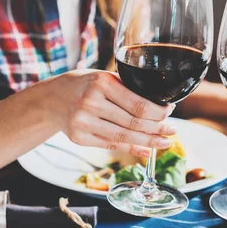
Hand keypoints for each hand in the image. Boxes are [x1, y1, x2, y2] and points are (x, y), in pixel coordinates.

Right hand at [46, 70, 174, 157]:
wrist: (54, 99)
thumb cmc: (86, 85)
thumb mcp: (105, 77)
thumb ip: (128, 89)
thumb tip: (160, 106)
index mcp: (101, 83)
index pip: (138, 104)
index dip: (158, 112)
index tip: (170, 112)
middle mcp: (91, 102)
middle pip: (133, 123)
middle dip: (157, 128)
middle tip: (172, 131)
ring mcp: (84, 122)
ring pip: (124, 137)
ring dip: (148, 142)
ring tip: (164, 143)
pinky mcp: (80, 138)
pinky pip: (112, 145)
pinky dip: (132, 148)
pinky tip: (146, 150)